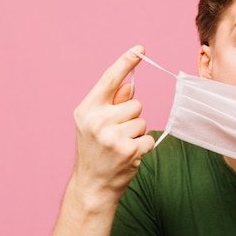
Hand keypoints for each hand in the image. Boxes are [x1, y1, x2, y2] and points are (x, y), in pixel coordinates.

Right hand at [72, 46, 154, 201]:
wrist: (92, 185)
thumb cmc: (95, 152)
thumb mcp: (94, 124)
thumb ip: (111, 103)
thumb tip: (130, 85)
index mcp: (87, 109)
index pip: (110, 79)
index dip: (126, 62)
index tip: (140, 49)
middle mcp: (98, 120)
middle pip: (134, 104)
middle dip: (131, 118)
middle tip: (116, 136)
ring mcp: (113, 136)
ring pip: (142, 121)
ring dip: (137, 134)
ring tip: (120, 146)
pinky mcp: (129, 150)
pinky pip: (148, 138)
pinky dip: (143, 147)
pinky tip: (129, 156)